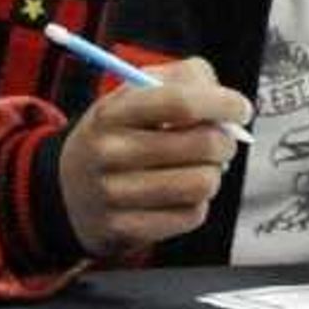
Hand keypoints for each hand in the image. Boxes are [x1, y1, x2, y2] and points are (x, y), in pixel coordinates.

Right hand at [56, 58, 249, 258]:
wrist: (67, 188)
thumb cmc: (119, 132)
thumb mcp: (135, 92)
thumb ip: (184, 79)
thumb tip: (227, 103)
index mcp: (113, 111)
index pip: (180, 102)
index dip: (221, 103)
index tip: (241, 108)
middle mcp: (110, 152)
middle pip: (200, 145)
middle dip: (226, 141)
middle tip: (223, 140)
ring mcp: (115, 194)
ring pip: (202, 183)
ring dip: (214, 173)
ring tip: (201, 166)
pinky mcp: (125, 228)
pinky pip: (191, 215)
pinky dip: (198, 202)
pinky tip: (181, 192)